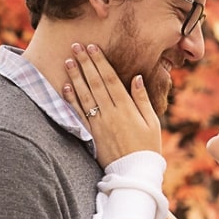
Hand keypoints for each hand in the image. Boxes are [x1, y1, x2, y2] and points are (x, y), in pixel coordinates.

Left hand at [64, 42, 161, 166]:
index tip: (93, 47)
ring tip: (68, 61)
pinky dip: (72, 100)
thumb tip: (136, 77)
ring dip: (75, 77)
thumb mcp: (152, 122)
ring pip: (85, 96)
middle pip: (95, 83)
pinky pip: (79, 115)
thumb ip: (142, 99)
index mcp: (127, 108)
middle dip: (85, 63)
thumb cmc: (147, 147)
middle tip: (76, 46)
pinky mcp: (92, 135)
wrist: (135, 173)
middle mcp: (111, 113)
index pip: (110, 79)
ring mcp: (99, 124)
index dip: (100, 62)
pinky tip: (66, 87)